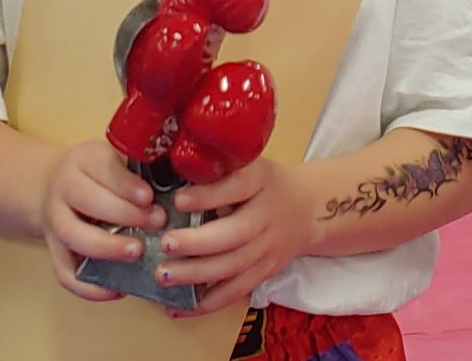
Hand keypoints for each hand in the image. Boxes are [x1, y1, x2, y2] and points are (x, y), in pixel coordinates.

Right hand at [40, 138, 162, 302]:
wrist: (58, 184)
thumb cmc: (103, 174)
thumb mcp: (120, 158)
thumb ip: (144, 169)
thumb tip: (184, 184)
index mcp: (85, 160)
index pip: (104, 169)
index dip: (127, 185)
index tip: (150, 197)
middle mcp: (64, 188)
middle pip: (88, 201)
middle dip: (125, 215)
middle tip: (158, 222)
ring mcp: (54, 220)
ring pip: (72, 235)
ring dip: (107, 247)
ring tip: (138, 252)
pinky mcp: (54, 250)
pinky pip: (64, 273)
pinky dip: (88, 287)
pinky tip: (116, 289)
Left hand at [160, 159, 317, 315]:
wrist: (308, 209)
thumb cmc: (264, 184)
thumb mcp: (247, 164)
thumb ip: (216, 169)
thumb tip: (168, 173)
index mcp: (261, 181)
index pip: (237, 187)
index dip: (209, 195)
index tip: (179, 199)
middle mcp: (267, 216)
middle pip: (236, 234)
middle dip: (198, 242)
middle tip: (166, 243)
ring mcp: (268, 248)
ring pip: (233, 267)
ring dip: (197, 275)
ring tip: (164, 274)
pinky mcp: (264, 273)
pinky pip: (235, 292)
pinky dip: (206, 303)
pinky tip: (178, 307)